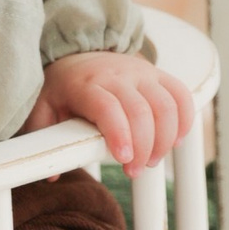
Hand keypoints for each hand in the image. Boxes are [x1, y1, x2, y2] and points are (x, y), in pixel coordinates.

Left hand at [26, 49, 191, 171]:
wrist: (80, 52)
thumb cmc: (63, 88)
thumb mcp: (44, 107)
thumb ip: (43, 139)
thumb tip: (51, 177)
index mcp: (86, 84)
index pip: (107, 107)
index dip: (120, 134)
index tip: (124, 159)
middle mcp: (117, 75)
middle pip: (141, 111)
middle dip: (144, 147)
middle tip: (134, 170)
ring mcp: (141, 73)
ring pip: (166, 106)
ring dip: (165, 140)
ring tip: (152, 160)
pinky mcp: (158, 75)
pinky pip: (181, 96)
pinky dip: (185, 121)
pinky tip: (174, 141)